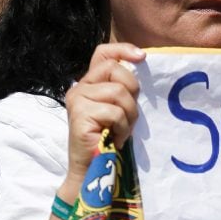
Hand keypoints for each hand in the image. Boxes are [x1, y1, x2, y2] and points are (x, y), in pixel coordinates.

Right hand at [62, 42, 145, 195]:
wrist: (91, 169)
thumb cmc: (108, 140)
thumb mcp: (118, 109)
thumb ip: (122, 89)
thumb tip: (138, 65)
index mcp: (89, 84)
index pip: (102, 54)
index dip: (122, 50)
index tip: (142, 57)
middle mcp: (79, 88)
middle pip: (115, 70)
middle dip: (132, 92)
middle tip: (127, 116)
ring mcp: (78, 100)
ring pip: (119, 92)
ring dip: (128, 116)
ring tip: (120, 131)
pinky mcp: (80, 114)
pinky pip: (115, 112)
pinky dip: (122, 128)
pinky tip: (114, 138)